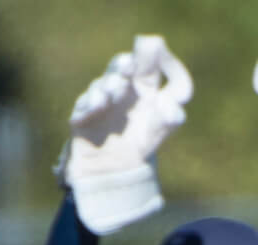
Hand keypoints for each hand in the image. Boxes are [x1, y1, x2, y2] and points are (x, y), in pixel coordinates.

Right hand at [60, 35, 191, 234]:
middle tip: (130, 63)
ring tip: (117, 86)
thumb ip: (168, 119)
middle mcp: (125, 86)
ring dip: (111, 82)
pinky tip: (99, 103)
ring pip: (106, 82)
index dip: (169, 62)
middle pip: (127, 66)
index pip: (158, 66)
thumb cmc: (137, 145)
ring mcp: (103, 97)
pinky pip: (85, 104)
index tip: (172, 69)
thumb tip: (174, 110)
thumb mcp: (156, 134)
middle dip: (127, 62)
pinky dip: (91, 102)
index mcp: (147, 86)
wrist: (109, 170)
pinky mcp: (84, 114)